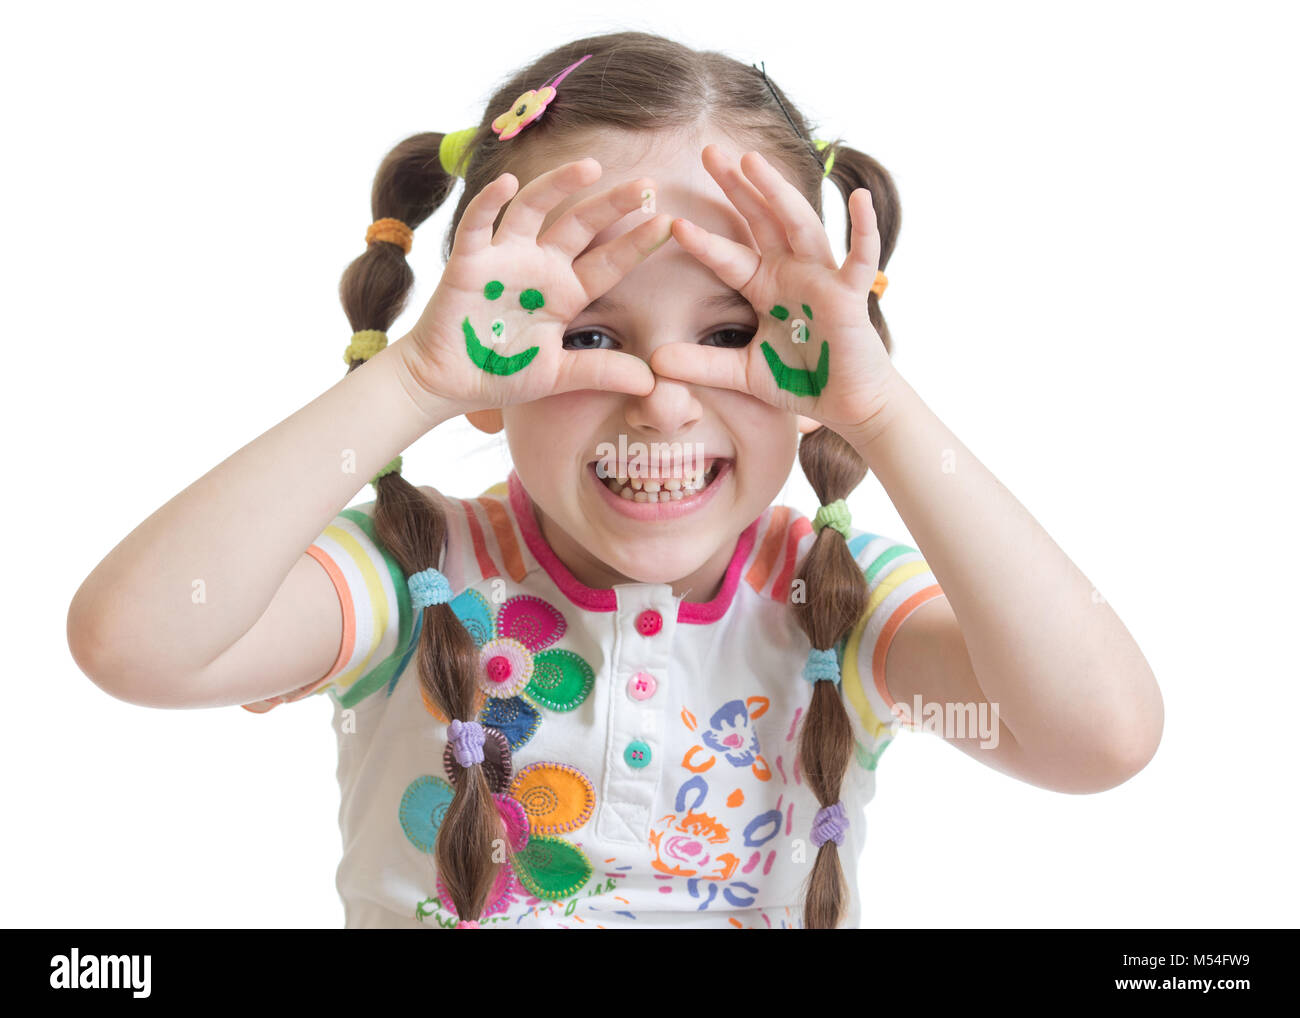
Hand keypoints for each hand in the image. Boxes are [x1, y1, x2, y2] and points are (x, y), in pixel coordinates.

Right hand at [399, 158, 671, 416]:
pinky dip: (489, 202)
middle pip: (581, 224)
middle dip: (613, 203)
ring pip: (534, 208)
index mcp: (566, 292)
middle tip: (648, 185)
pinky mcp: (468, 262)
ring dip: (558, 185)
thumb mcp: (558, 376)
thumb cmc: (500, 373)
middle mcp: (540, 266)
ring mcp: (504, 259)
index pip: (609, 262)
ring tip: (590, 166)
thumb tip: (651, 382)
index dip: (637, 243)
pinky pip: (478, 225)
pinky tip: (506, 182)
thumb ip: (600, 372)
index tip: (669, 224)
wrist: (445, 384)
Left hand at [648, 145, 899, 442]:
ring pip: (800, 225)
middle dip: (737, 187)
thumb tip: (654, 362)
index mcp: (765, 286)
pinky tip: (857, 197)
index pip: (728, 256)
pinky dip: (863, 228)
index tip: (672, 223)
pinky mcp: (851, 295)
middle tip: (709, 152)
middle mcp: (792, 272)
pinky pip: (861, 256)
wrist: (846, 405)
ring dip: (778, 192)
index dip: (703, 241)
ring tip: (753, 161)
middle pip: (761, 220)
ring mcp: (823, 278)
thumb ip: (701, 365)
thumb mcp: (741, 373)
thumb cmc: (801, 382)